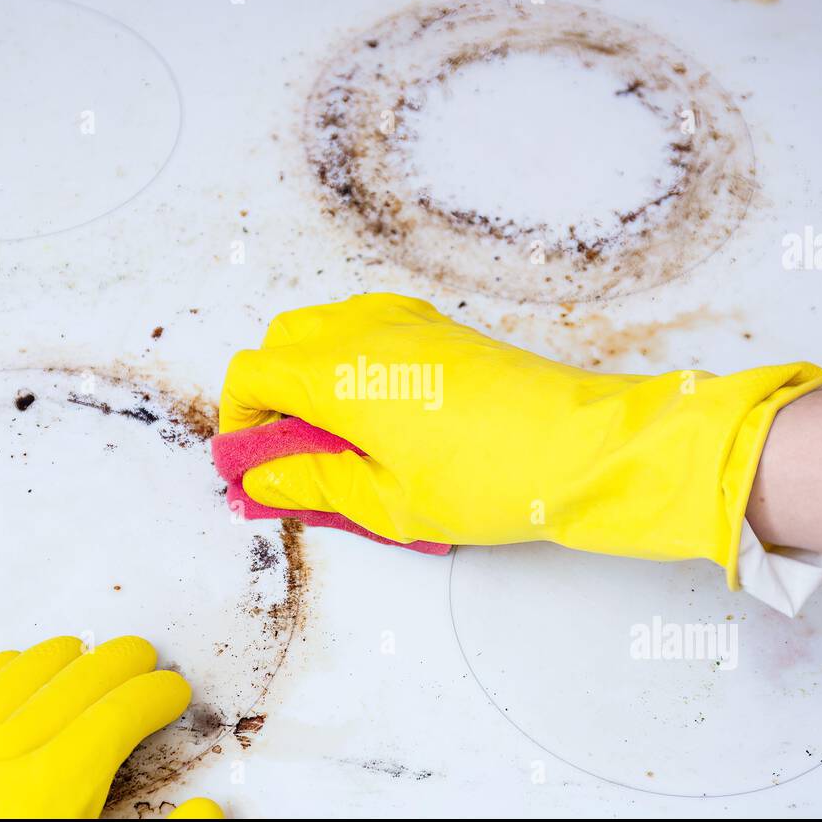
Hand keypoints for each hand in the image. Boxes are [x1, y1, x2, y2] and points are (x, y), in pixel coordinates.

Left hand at [0, 635, 216, 818]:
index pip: (118, 715)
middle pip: (76, 682)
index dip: (155, 696)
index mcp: (47, 793)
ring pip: (19, 676)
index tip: (171, 693)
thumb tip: (206, 812)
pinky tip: (16, 666)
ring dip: (64, 658)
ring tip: (89, 654)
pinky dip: (2, 671)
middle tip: (144, 660)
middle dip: (120, 664)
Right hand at [221, 293, 821, 586]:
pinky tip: (377, 414)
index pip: (252, 374)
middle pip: (280, 343)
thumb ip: (311, 480)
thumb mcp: (386, 501)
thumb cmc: (490, 479)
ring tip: (334, 441)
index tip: (250, 465)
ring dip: (307, 376)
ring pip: (323, 329)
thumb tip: (262, 475)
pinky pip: (367, 326)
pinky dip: (348, 360)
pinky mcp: (439, 326)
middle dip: (268, 397)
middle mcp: (365, 330)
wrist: (584, 445)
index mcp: (339, 373)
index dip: (238, 422)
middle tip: (286, 457)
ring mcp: (405, 320)